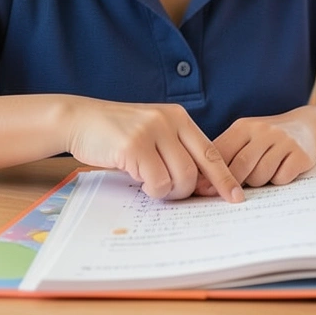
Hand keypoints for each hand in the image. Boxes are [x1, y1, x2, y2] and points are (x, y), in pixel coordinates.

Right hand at [62, 98, 242, 202]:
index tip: (236, 196)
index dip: (224, 176)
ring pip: (179, 177)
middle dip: (188, 190)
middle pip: (197, 168)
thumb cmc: (117, 133)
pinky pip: (156, 181)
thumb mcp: (153, 132)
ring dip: (167, 191)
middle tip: (172, 193)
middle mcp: (169, 121)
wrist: (79, 119)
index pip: (211, 151)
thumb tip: (202, 184)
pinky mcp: (133, 145)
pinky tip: (137, 179)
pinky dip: (150, 189)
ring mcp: (151, 131)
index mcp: (179, 117)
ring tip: (151, 183)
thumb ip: (175, 150)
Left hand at [203, 108, 315, 193]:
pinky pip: (281, 179)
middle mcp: (264, 131)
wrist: (307, 126)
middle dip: (235, 183)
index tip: (206, 191)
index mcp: (244, 127)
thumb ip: (225, 156)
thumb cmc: (267, 139)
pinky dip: (278, 181)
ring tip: (264, 173)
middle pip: (240, 166)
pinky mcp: (300, 154)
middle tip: (234, 192)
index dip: (212, 176)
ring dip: (259, 182)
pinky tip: (281, 171)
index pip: (221, 153)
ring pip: (260, 176)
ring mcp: (284, 141)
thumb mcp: (245, 138)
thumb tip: (201, 185)